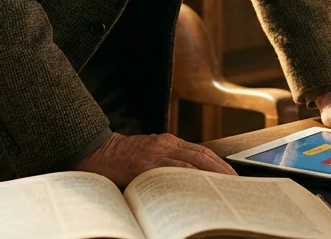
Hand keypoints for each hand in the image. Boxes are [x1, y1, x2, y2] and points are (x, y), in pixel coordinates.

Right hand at [73, 132, 235, 185]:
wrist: (96, 152)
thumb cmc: (123, 157)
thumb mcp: (150, 152)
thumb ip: (169, 160)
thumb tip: (193, 178)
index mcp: (168, 141)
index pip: (201, 151)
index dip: (219, 163)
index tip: (232, 175)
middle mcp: (165, 144)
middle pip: (201, 156)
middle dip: (221, 170)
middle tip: (234, 184)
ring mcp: (155, 154)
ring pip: (190, 164)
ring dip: (208, 176)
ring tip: (221, 190)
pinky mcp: (145, 165)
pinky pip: (172, 173)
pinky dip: (187, 179)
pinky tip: (197, 190)